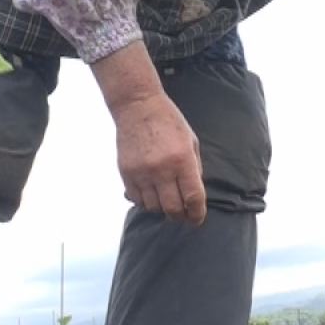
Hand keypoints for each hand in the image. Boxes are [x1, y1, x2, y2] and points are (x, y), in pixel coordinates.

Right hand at [92, 41, 206, 225]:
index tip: (197, 219)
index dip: (197, 214)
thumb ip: (194, 169)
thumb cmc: (169, 121)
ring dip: (162, 209)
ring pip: (154, 207)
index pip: (193, 198)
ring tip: (166, 201)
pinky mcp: (126, 172)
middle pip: (173, 209)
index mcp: (182, 160)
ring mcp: (142, 172)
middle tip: (183, 215)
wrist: (138, 106)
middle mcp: (162, 169)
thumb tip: (194, 195)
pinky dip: (145, 202)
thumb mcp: (191, 142)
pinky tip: (151, 194)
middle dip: (180, 216)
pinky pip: (136, 199)